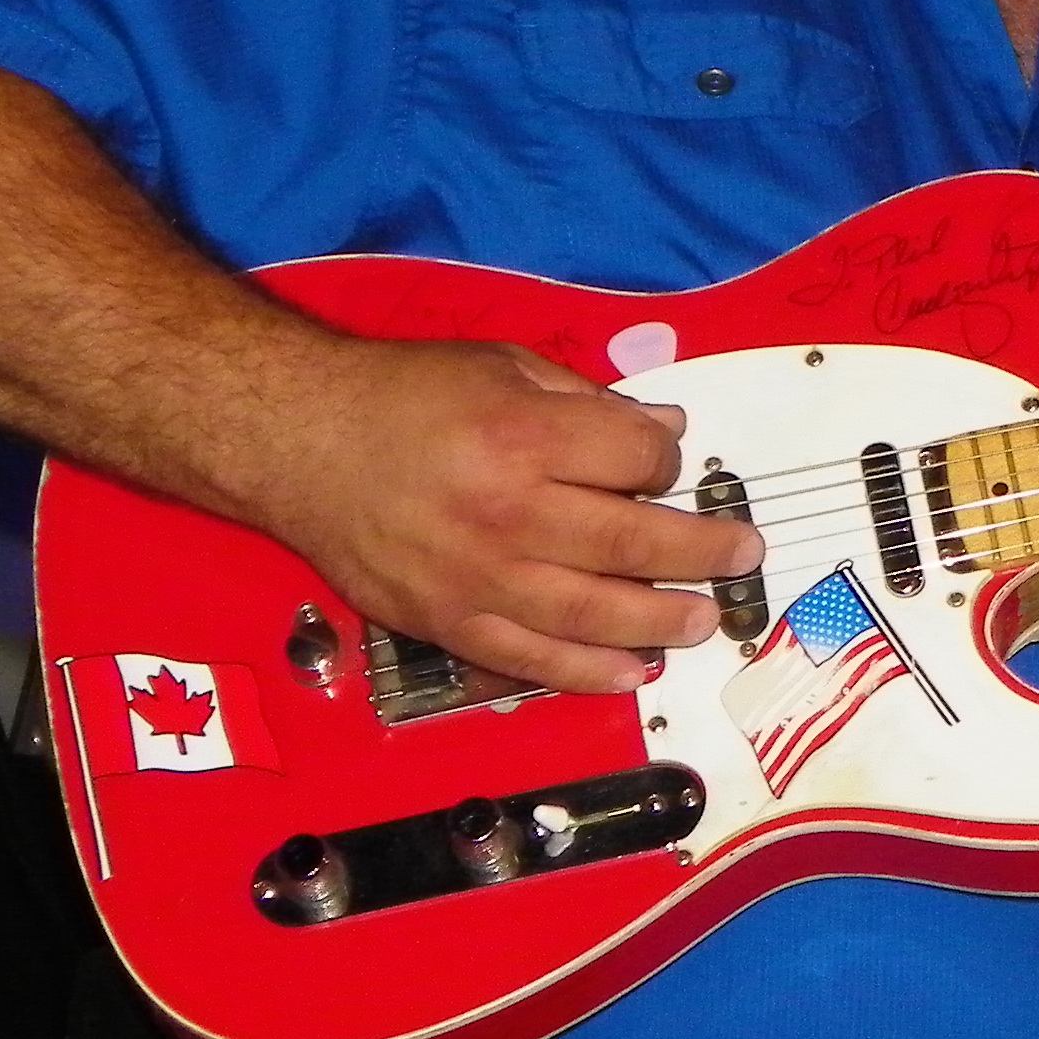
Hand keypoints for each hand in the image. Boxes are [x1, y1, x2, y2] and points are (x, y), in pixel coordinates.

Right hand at [247, 336, 762, 693]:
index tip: (666, 466)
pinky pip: (532, 659)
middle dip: (700, 552)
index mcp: (522, 437)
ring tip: (703, 619)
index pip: (636, 462)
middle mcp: (507, 513)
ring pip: (595, 614)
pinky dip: (589, 671)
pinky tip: (632, 670)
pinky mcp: (449, 622)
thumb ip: (586, 402)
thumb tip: (665, 433)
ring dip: (662, 621)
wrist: (298, 443)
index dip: (666, 463)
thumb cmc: (399, 398)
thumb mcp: (500, 367)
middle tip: (739, 555)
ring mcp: (478, 577)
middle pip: (633, 545)